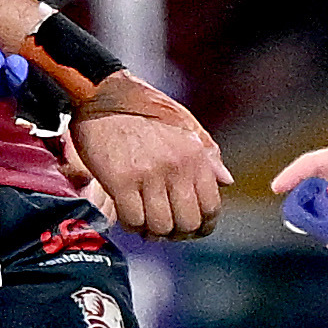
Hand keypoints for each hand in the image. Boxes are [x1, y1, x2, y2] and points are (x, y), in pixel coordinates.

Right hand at [69, 71, 231, 239]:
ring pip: (160, 227)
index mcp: (194, 153)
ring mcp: (149, 174)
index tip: (192, 229)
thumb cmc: (140, 109)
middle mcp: (176, 165)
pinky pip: (132, 221)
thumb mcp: (182, 123)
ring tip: (145, 221)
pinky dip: (130, 224)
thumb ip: (207, 153)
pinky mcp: (120, 180)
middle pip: (187, 223)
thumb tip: (227, 181)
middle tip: (165, 228)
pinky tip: (128, 213)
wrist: (100, 95)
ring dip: (151, 231)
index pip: (211, 207)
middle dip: (177, 233)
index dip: (203, 226)